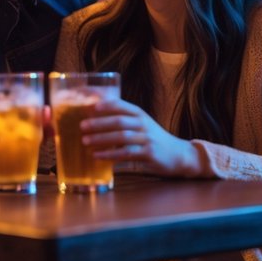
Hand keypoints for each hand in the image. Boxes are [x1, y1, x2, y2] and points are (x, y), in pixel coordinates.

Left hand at [80, 99, 199, 177]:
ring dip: (102, 139)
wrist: (179, 155)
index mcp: (140, 114)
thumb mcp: (141, 125)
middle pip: (119, 121)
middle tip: (82, 126)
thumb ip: (124, 121)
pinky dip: (110, 154)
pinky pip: (126, 153)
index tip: (90, 106)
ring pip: (121, 137)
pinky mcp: (149, 153)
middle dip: (99, 123)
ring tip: (86, 141)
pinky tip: (98, 156)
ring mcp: (147, 138)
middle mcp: (143, 124)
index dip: (105, 105)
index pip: (121, 105)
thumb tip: (95, 121)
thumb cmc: (154, 139)